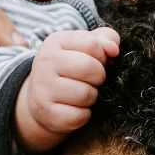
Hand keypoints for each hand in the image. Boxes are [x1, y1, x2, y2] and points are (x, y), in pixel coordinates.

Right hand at [14, 27, 120, 152]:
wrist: (41, 100)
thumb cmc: (71, 69)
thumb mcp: (84, 47)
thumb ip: (104, 39)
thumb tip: (113, 49)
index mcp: (56, 42)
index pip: (92, 44)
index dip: (102, 56)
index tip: (97, 62)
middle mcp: (45, 62)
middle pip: (90, 69)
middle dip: (99, 78)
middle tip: (91, 81)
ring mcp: (42, 88)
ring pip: (86, 94)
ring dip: (91, 98)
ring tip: (82, 95)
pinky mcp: (46, 113)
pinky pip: (79, 116)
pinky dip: (84, 115)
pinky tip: (75, 109)